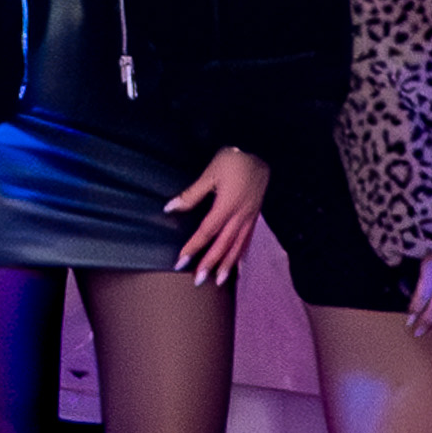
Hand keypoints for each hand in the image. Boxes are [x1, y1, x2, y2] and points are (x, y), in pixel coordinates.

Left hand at [165, 143, 271, 285]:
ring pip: (238, 246)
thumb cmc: (234, 159)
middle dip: (210, 264)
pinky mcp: (254, 215)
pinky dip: (242, 255)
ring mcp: (249, 217)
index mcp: (227, 205)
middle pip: (223, 244)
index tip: (181, 261)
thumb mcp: (210, 173)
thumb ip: (191, 194)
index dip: (193, 247)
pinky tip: (238, 266)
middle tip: (199, 280)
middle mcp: (240, 215)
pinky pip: (248, 240)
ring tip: (219, 281)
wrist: (262, 150)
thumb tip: (169, 208)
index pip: (207, 232)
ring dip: (227, 265)